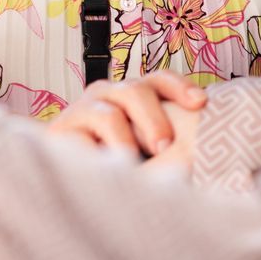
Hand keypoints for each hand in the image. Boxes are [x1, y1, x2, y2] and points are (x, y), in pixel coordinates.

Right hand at [47, 71, 206, 158]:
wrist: (66, 178)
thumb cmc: (118, 165)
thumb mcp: (146, 152)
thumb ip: (166, 149)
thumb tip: (193, 158)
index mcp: (134, 95)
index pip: (159, 81)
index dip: (179, 87)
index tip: (199, 103)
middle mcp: (109, 94)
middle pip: (136, 91)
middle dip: (153, 119)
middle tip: (163, 147)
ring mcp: (84, 109)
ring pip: (109, 115)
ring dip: (124, 141)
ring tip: (130, 162)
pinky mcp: (61, 130)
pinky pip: (81, 141)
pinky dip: (96, 156)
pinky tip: (103, 171)